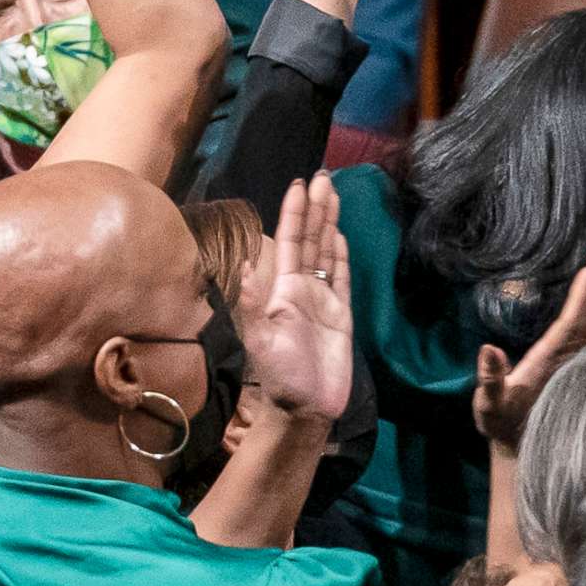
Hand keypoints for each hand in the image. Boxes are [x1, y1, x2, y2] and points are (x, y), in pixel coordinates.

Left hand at [239, 174, 353, 420]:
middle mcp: (303, 289)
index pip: (290, 242)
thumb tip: (243, 266)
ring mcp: (324, 300)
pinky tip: (340, 235)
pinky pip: (342, 278)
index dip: (295, 214)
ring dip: (330, 223)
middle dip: (317, 208)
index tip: (299, 185)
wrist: (307, 408)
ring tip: (333, 194)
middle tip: (324, 177)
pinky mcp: (342, 314)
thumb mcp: (262, 341)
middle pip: (312, 240)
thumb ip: (255, 304)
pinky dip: (342, 256)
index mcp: (283, 290)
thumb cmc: (282, 377)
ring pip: (328, 252)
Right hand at [472, 238, 585, 449]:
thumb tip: (488, 349)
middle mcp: (575, 354)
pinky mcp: (584, 356)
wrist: (525, 445)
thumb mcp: (490, 405)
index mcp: (553, 359)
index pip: (574, 322)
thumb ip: (490, 379)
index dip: (584, 297)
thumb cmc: (504, 423)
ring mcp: (582, 355)